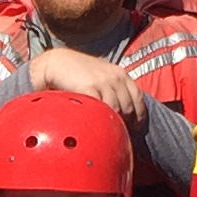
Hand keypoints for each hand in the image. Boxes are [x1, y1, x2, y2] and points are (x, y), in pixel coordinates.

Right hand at [20, 45, 145, 123]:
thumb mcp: (101, 76)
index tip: (135, 127)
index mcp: (121, 74)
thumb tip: (122, 110)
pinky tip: (97, 125)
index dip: (138, 115)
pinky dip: (101, 118)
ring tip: (108, 132)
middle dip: (126, 122)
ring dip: (113, 122)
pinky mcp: (90, 88)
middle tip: (119, 133)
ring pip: (116, 110)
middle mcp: (115, 77)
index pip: (138, 98)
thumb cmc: (79, 72)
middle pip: (128, 106)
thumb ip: (113, 89)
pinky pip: (101, 108)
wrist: (58, 63)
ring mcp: (103, 82)